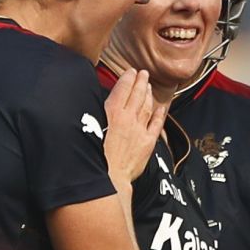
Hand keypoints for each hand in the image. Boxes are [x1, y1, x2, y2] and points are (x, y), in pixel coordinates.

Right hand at [102, 68, 166, 185]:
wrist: (109, 178)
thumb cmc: (94, 156)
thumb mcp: (88, 130)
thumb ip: (95, 115)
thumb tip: (94, 106)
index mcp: (111, 113)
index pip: (122, 89)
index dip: (128, 79)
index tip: (131, 71)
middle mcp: (127, 118)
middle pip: (137, 95)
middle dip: (141, 82)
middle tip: (144, 73)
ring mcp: (139, 130)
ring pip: (147, 107)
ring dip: (149, 94)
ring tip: (149, 86)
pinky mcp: (147, 143)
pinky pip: (156, 124)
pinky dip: (160, 114)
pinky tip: (162, 107)